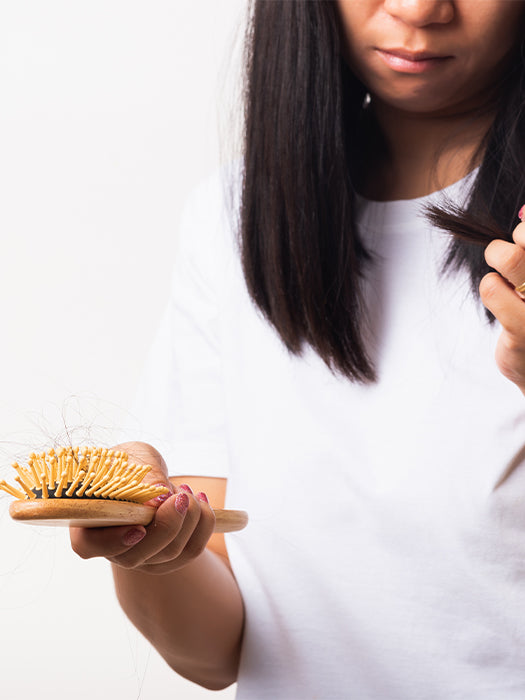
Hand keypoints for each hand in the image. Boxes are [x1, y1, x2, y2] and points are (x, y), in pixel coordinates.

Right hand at [69, 442, 215, 574]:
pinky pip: (192, 550)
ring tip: (187, 490)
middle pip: (138, 556)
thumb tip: (157, 496)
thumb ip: (142, 475)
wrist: (142, 474)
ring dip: (190, 519)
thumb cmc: (129, 463)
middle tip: (182, 494)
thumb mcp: (133, 458)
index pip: (89, 545)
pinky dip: (203, 524)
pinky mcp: (168, 558)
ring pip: (170, 554)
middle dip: (168, 524)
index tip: (138, 528)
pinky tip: (201, 498)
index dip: (112, 541)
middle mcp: (112, 548)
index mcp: (88, 522)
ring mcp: (141, 557)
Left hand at [481, 209, 524, 393]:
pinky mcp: (524, 330)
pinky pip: (492, 288)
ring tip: (503, 275)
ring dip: (497, 258)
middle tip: (511, 258)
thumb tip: (524, 211)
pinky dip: (489, 287)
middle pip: (524, 237)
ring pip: (510, 256)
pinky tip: (499, 299)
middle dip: (514, 239)